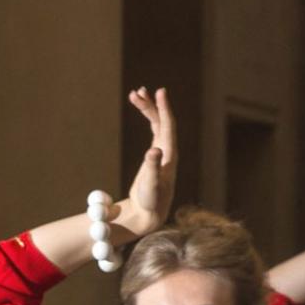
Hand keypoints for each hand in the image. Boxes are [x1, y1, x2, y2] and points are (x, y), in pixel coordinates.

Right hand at [118, 87, 177, 236]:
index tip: (159, 92)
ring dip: (148, 108)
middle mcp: (169, 151)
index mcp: (169, 155)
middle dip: (151, 105)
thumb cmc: (151, 200)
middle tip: (137, 91)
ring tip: (135, 94)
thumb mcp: (150, 184)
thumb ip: (152, 167)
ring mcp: (163, 152)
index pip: (168, 126)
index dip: (164, 108)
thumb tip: (154, 150)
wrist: (150, 212)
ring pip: (157, 123)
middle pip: (162, 121)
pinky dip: (148, 118)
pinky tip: (141, 108)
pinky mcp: (155, 155)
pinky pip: (154, 129)